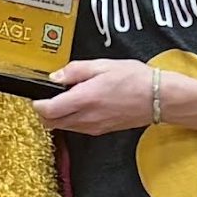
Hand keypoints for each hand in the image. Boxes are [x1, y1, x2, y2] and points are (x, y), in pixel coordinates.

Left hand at [33, 59, 154, 134]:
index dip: (37, 103)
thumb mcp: (103, 65)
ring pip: (63, 127)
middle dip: (44, 111)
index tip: (38, 94)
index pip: (48, 110)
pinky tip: (81, 104)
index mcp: (85, 99)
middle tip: (49, 96)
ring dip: (58, 116)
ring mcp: (94, 127)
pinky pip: (77, 128)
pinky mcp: (101, 130)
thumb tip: (55, 77)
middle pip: (51, 123)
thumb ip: (75, 70)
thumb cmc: (135, 79)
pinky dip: (71, 119)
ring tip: (66, 97)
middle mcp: (87, 118)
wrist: (159, 98)